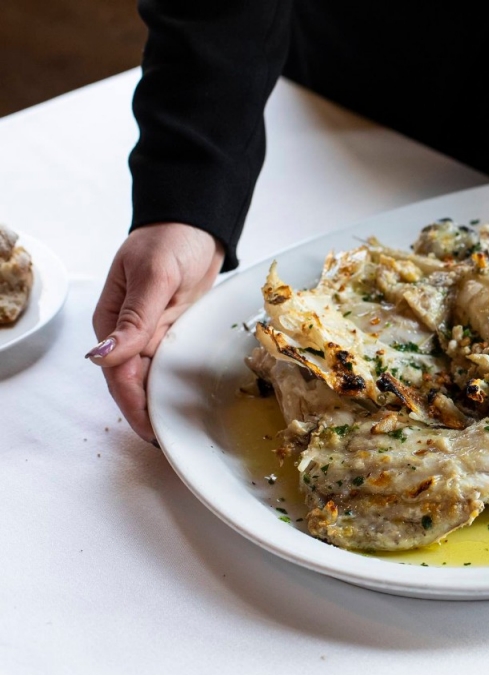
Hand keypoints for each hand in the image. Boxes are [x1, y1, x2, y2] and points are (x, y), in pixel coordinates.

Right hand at [88, 223, 224, 442]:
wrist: (195, 225)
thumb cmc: (171, 241)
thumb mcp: (154, 275)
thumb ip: (134, 317)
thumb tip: (102, 357)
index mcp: (112, 321)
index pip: (119, 374)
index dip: (133, 405)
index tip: (150, 432)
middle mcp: (127, 333)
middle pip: (133, 383)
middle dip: (146, 414)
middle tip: (168, 446)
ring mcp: (150, 334)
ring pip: (151, 379)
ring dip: (160, 405)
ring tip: (178, 436)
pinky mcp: (171, 332)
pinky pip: (168, 366)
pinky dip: (173, 386)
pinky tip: (184, 406)